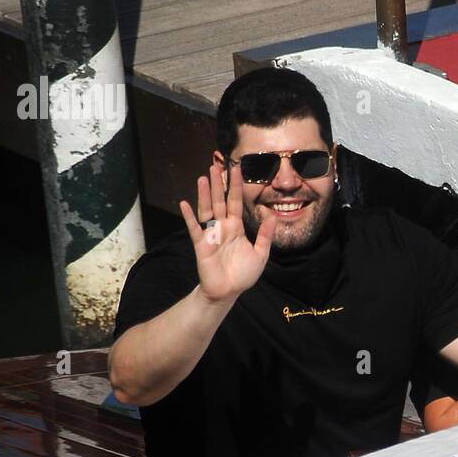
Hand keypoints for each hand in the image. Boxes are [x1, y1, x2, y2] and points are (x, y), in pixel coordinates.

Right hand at [178, 161, 275, 302]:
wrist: (228, 292)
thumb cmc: (243, 274)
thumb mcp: (260, 254)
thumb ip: (265, 235)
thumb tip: (273, 215)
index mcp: (236, 227)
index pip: (236, 202)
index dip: (236, 186)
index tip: (237, 168)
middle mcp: (222, 227)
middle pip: (220, 201)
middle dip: (218, 184)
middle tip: (216, 164)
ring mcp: (211, 234)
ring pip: (207, 209)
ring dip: (204, 194)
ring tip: (203, 177)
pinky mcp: (201, 244)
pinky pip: (194, 228)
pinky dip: (189, 216)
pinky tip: (184, 203)